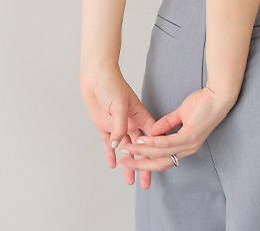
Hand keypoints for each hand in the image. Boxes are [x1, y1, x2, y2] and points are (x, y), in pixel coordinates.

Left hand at [79, 64, 156, 189]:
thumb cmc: (112, 84)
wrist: (96, 77)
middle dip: (144, 165)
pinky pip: (109, 144)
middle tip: (147, 182)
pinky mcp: (105, 127)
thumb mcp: (120, 103)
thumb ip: (121, 125)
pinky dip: (110, 154)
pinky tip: (113, 165)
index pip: (152, 135)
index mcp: (139, 115)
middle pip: (140, 148)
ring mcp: (117, 126)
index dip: (158, 148)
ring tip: (131, 181)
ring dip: (128, 165)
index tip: (163, 162)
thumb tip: (119, 144)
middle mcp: (130, 123)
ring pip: (125, 149)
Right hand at [117, 84, 235, 174]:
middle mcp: (187, 149)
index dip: (145, 161)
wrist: (219, 95)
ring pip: (160, 154)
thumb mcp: (182, 113)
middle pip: (159, 163)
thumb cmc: (204, 102)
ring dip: (142, 152)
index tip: (130, 158)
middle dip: (140, 163)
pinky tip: (141, 140)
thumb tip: (152, 130)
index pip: (162, 159)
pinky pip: (167, 143)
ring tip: (127, 149)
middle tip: (123, 161)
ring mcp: (189, 144)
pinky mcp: (190, 136)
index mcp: (186, 145)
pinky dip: (153, 143)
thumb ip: (167, 123)